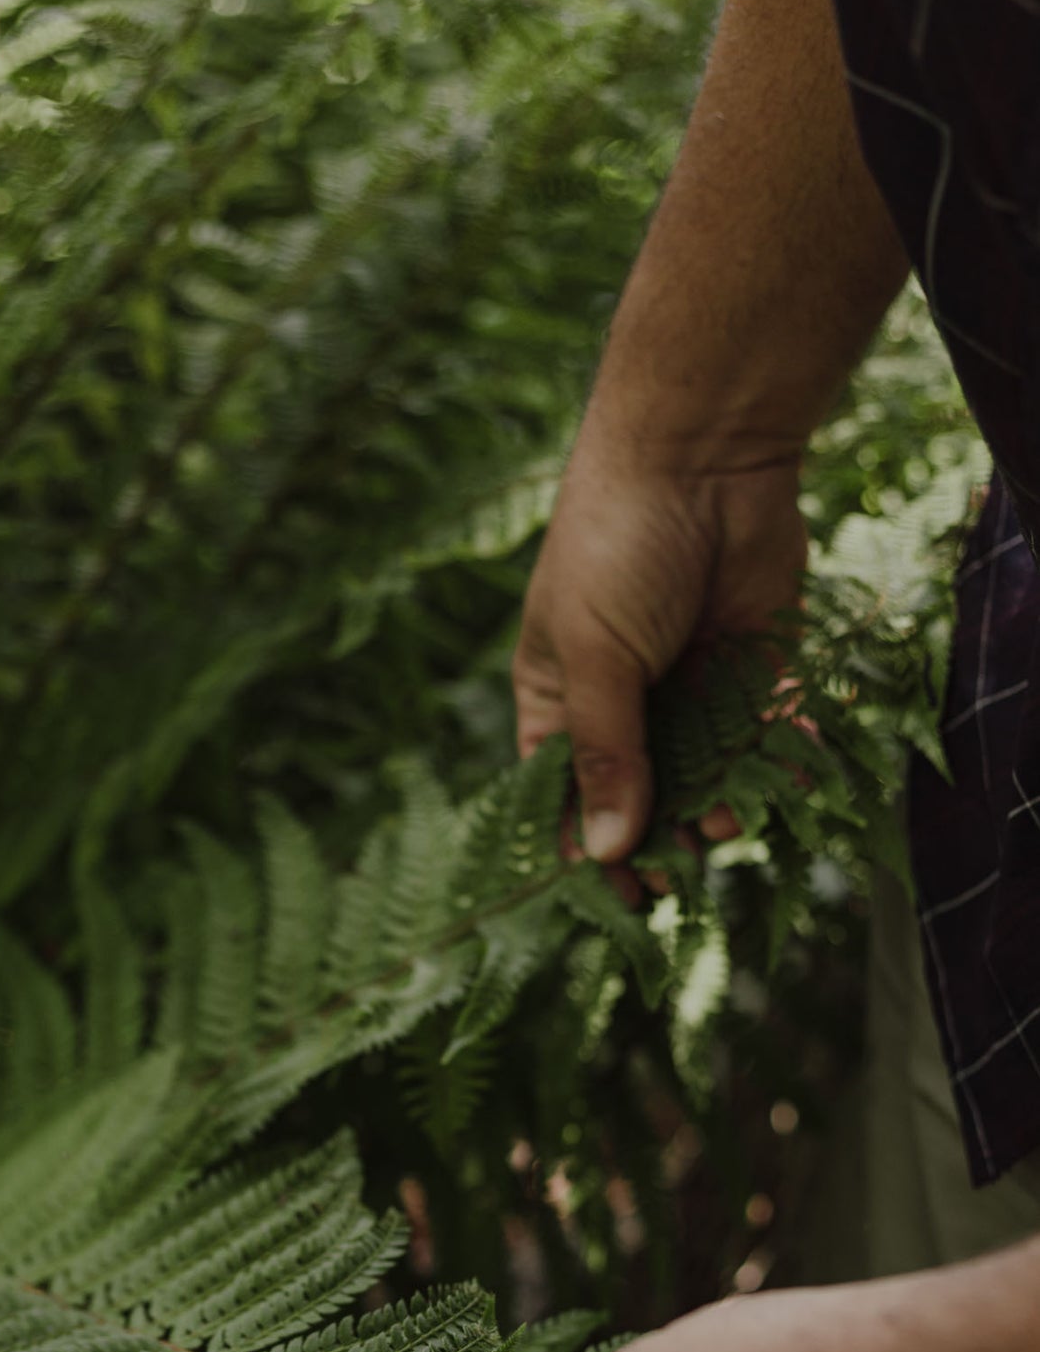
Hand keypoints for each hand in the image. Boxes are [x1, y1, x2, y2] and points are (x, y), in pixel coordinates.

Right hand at [516, 431, 807, 862]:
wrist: (703, 454)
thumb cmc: (614, 547)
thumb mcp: (596, 657)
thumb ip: (609, 755)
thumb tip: (605, 853)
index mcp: (559, 701)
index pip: (562, 796)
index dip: (585, 850)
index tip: (619, 897)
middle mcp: (624, 703)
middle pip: (642, 797)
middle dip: (664, 836)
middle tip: (688, 863)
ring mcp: (690, 687)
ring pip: (709, 776)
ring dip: (722, 806)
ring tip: (733, 820)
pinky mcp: (754, 668)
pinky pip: (768, 735)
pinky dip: (781, 763)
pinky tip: (792, 782)